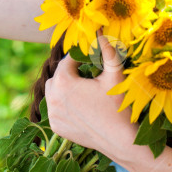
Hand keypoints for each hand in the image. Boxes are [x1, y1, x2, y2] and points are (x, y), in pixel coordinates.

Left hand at [44, 30, 137, 160]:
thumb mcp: (114, 75)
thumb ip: (107, 50)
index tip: (90, 55)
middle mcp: (52, 98)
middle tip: (87, 72)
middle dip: (70, 72)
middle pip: (57, 76)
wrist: (119, 140)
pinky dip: (63, 105)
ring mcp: (53, 115)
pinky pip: (55, 109)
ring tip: (82, 87)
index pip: (67, 60)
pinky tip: (80, 105)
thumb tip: (101, 31)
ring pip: (53, 93)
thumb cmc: (117, 105)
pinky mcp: (56, 127)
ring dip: (64, 88)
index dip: (79, 56)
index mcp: (63, 82)